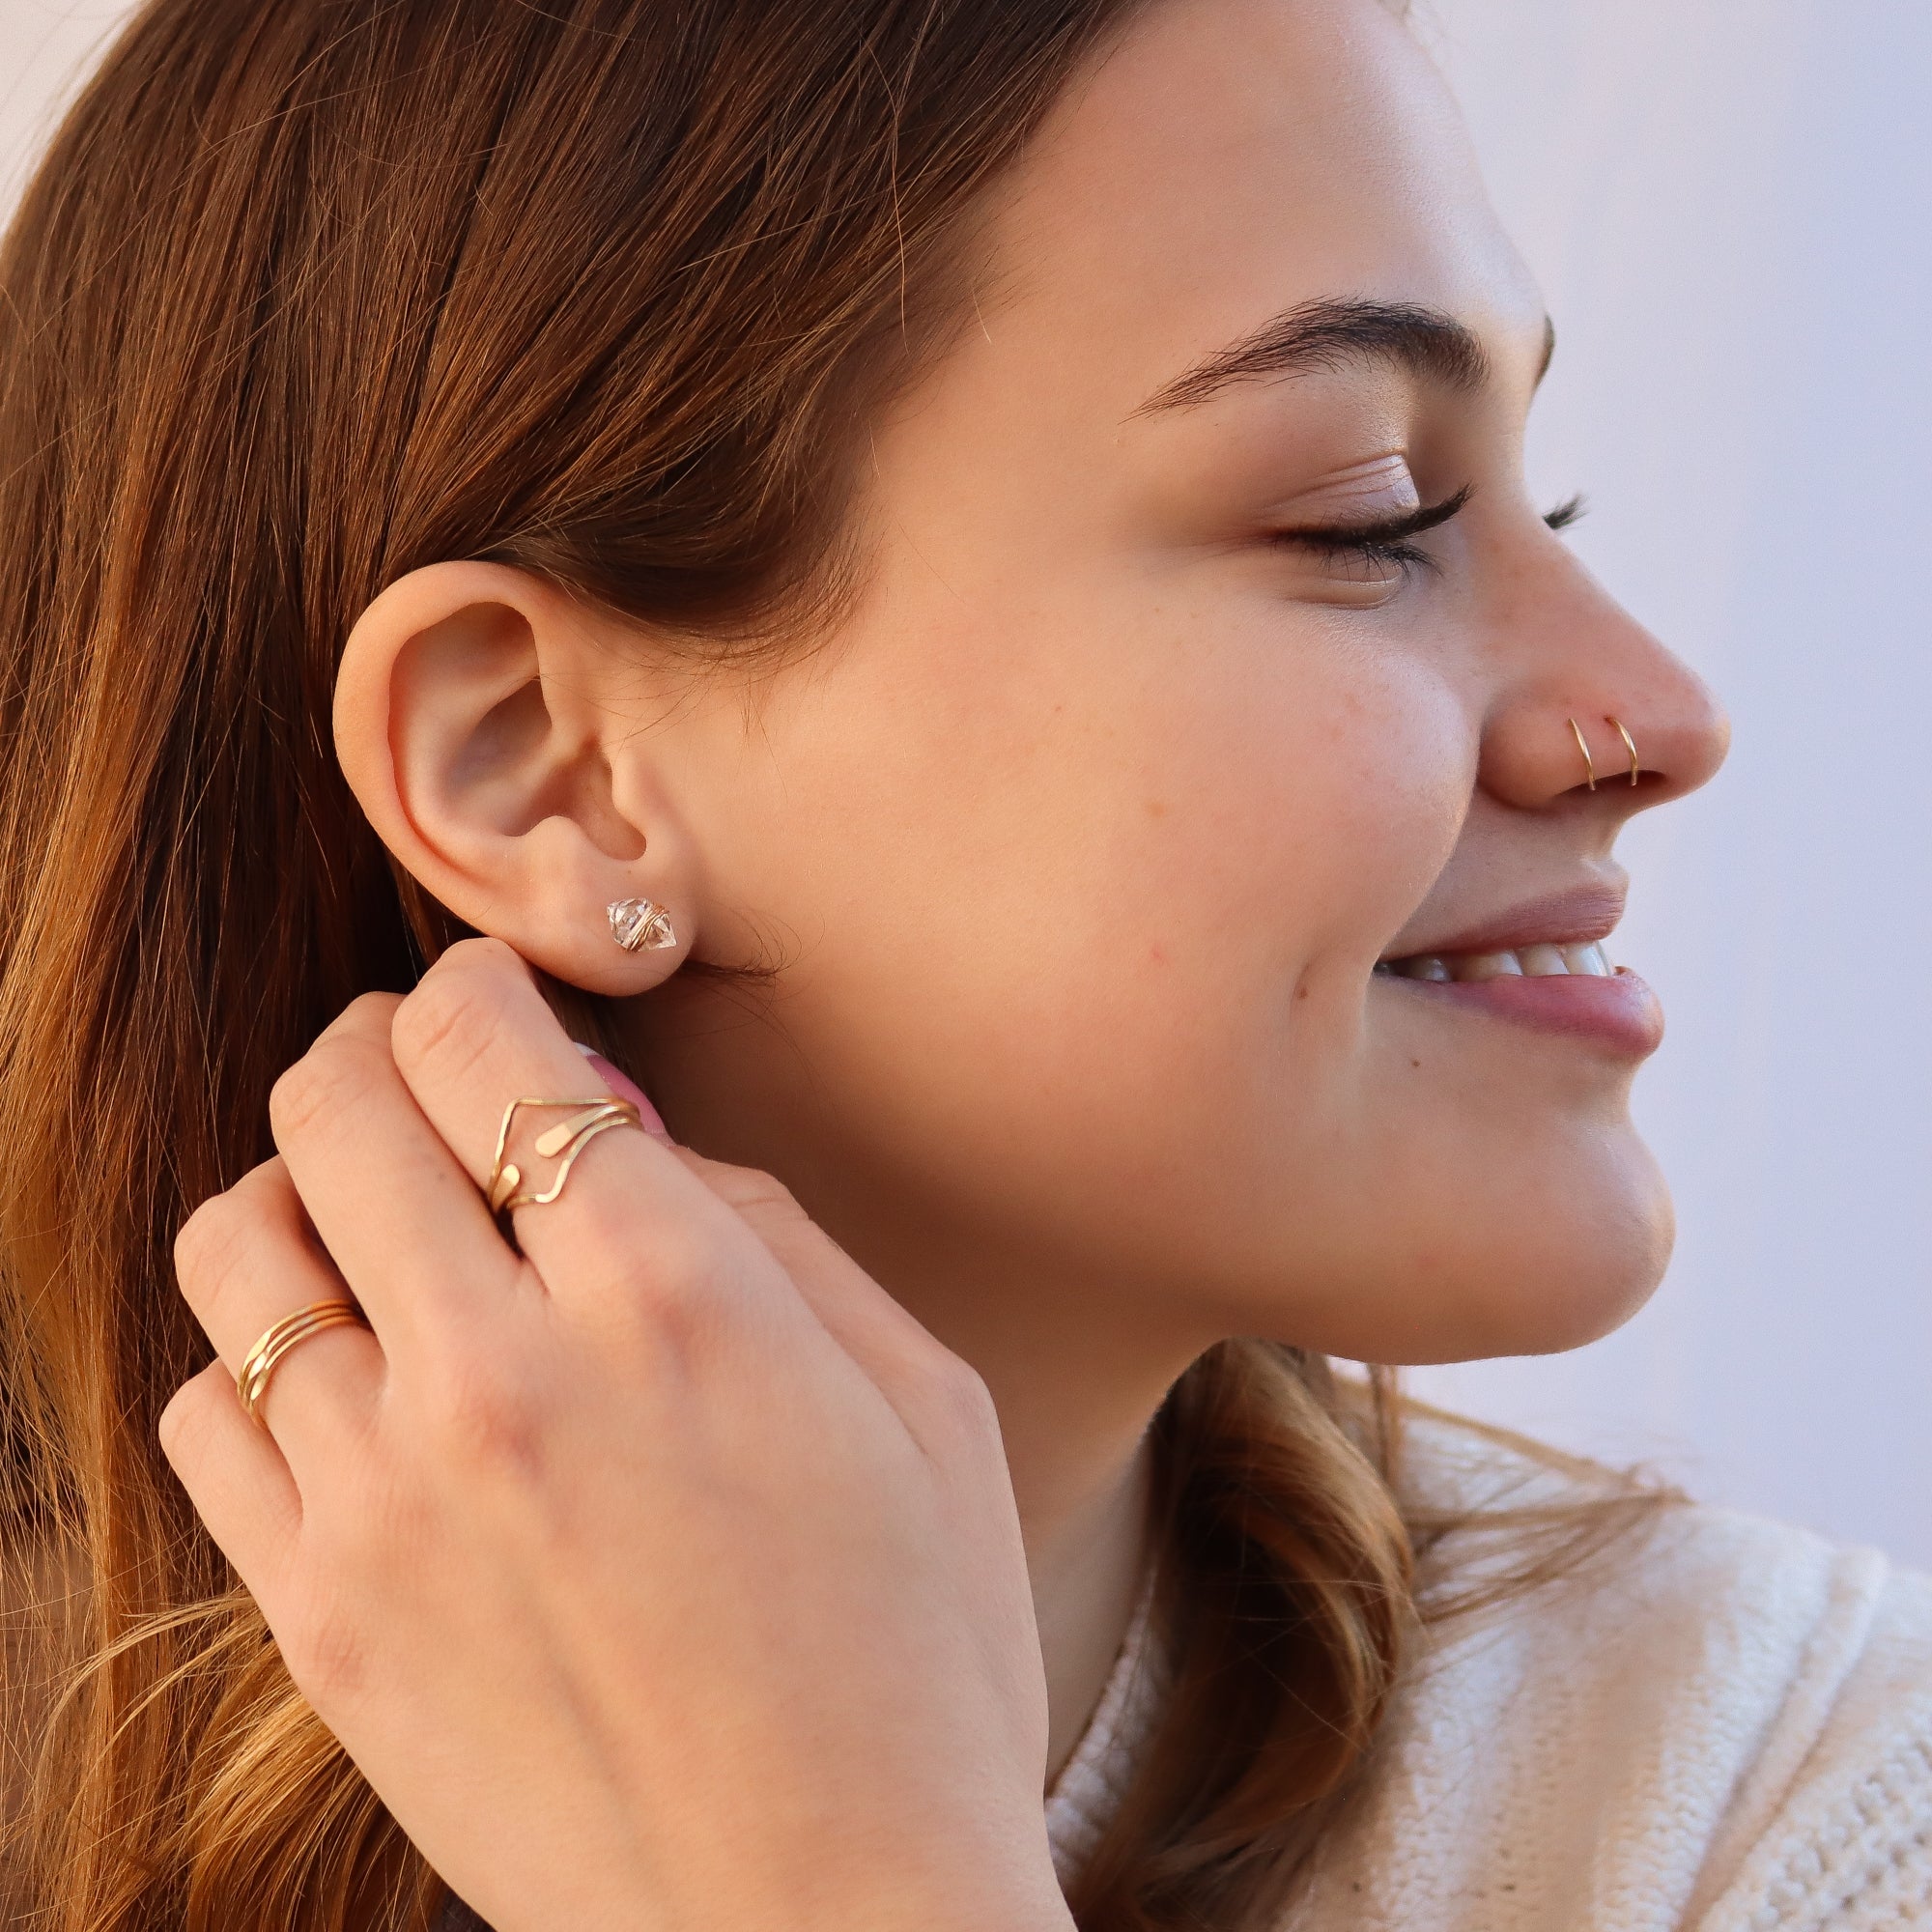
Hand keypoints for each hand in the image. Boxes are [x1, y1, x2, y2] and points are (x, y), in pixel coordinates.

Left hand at [161, 939, 1071, 1931]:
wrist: (824, 1930)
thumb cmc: (918, 1658)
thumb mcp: (922, 1404)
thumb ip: (773, 1233)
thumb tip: (634, 1139)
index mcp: (675, 1293)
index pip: (487, 1044)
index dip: (477, 987)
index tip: (495, 1005)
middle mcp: (505, 1370)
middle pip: (336, 1104)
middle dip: (373, 1049)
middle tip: (417, 1069)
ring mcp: (386, 1500)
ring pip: (238, 1243)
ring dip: (298, 1190)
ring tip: (371, 1221)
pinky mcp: (319, 1618)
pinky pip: (206, 1412)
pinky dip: (258, 1358)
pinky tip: (349, 1381)